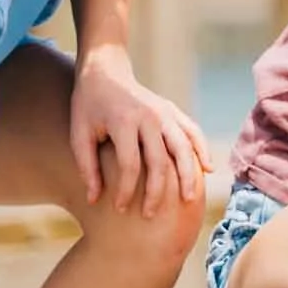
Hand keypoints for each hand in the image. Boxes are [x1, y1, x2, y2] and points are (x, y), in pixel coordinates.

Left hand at [70, 48, 209, 213]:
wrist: (105, 71)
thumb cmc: (88, 107)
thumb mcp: (79, 134)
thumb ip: (87, 166)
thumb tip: (94, 199)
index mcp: (123, 121)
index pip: (130, 164)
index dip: (126, 190)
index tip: (119, 209)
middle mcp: (148, 117)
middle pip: (160, 161)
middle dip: (157, 192)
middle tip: (151, 216)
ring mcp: (164, 112)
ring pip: (183, 148)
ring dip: (187, 175)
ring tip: (188, 200)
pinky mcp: (173, 111)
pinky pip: (193, 131)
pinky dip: (202, 150)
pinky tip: (208, 169)